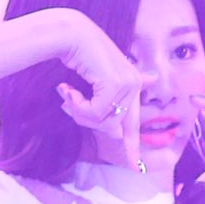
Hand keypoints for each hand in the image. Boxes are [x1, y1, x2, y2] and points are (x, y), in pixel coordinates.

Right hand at [54, 13, 145, 174]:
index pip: (132, 123)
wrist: (68, 34)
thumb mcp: (93, 85)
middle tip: (67, 102)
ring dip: (79, 113)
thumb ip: (105, 107)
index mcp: (132, 84)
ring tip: (67, 94)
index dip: (133, 148)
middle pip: (113, 127)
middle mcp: (134, 83)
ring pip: (103, 122)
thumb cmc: (77, 56)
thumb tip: (116, 134)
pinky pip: (95, 113)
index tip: (137, 169)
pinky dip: (77, 106)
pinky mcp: (117, 84)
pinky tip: (67, 89)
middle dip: (86, 120)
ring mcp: (128, 83)